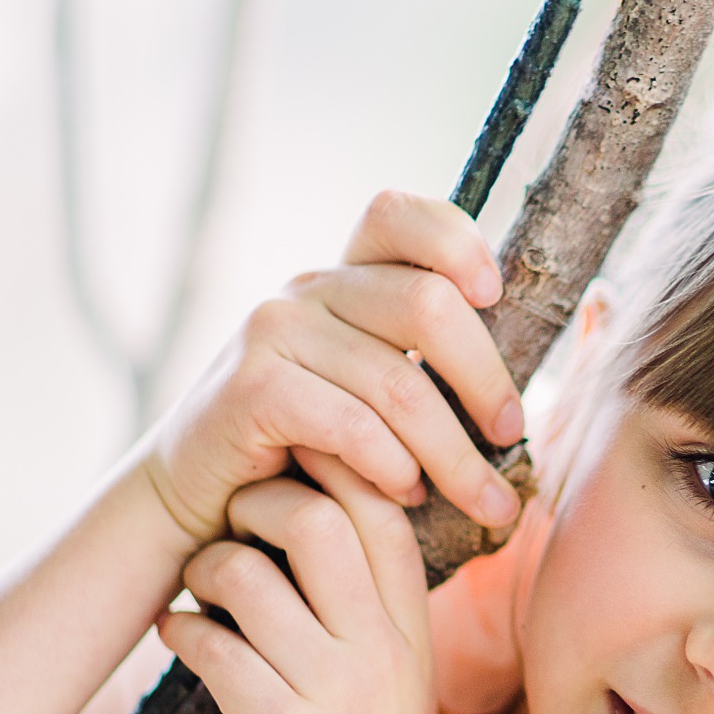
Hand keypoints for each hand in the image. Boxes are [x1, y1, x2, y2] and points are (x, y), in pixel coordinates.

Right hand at [139, 193, 523, 555]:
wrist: (195, 497)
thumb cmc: (300, 451)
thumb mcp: (359, 389)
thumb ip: (413, 360)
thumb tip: (518, 375)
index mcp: (340, 280)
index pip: (396, 213)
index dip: (455, 240)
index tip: (495, 296)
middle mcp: (306, 291)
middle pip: (427, 304)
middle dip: (486, 379)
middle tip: (511, 437)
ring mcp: (272, 332)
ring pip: (399, 385)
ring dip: (453, 455)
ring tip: (481, 500)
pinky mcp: (250, 389)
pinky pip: (350, 424)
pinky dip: (392, 466)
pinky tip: (406, 496)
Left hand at [159, 458, 440, 713]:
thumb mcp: (396, 693)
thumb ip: (373, 619)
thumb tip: (318, 530)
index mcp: (414, 634)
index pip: (382, 509)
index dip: (330, 472)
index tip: (286, 478)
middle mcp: (382, 652)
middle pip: (319, 517)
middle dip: (258, 504)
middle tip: (232, 529)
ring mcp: (333, 690)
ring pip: (249, 574)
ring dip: (205, 568)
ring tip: (199, 594)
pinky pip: (211, 643)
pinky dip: (180, 630)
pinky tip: (180, 641)